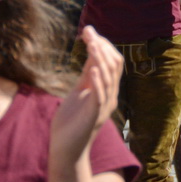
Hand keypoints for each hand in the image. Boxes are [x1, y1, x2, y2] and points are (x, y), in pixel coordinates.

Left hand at [50, 27, 121, 169]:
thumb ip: (87, 75)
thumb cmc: (71, 122)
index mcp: (106, 89)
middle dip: (102, 47)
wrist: (66, 150)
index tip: (89, 31)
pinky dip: (98, 81)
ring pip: (110, 78)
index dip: (103, 45)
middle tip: (89, 33)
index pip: (113, 61)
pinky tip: (93, 68)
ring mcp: (103, 106)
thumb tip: (92, 53)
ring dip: (100, 60)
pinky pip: (100, 96)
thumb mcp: (79, 92)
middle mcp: (109, 96)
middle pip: (115, 66)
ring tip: (92, 45)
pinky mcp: (94, 116)